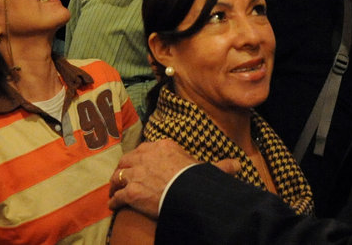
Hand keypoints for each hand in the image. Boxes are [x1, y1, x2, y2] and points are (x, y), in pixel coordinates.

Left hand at [108, 140, 239, 217]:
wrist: (186, 193)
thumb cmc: (196, 179)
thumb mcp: (207, 169)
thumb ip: (220, 165)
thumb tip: (238, 165)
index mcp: (162, 147)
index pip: (144, 148)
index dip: (139, 157)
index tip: (138, 163)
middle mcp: (145, 156)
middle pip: (127, 160)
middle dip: (123, 168)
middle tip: (121, 177)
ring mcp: (136, 174)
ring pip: (118, 176)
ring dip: (115, 184)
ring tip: (114, 191)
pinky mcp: (130, 192)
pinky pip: (117, 195)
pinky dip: (114, 201)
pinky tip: (113, 205)